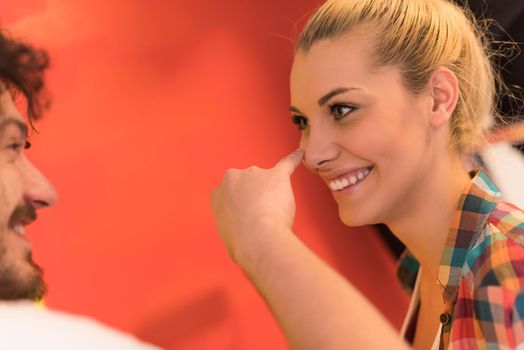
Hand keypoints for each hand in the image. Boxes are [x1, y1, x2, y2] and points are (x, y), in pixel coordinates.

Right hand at [211, 149, 303, 263]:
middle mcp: (233, 178)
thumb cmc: (241, 242)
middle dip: (256, 197)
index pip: (231, 193)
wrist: (255, 238)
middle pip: (248, 183)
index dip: (242, 206)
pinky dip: (294, 160)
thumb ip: (233, 223)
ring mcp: (255, 174)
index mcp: (218, 193)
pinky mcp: (276, 175)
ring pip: (266, 180)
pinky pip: (287, 164)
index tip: (248, 215)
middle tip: (262, 216)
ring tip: (276, 212)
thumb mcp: (226, 233)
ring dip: (272, 192)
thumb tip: (241, 232)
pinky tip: (300, 155)